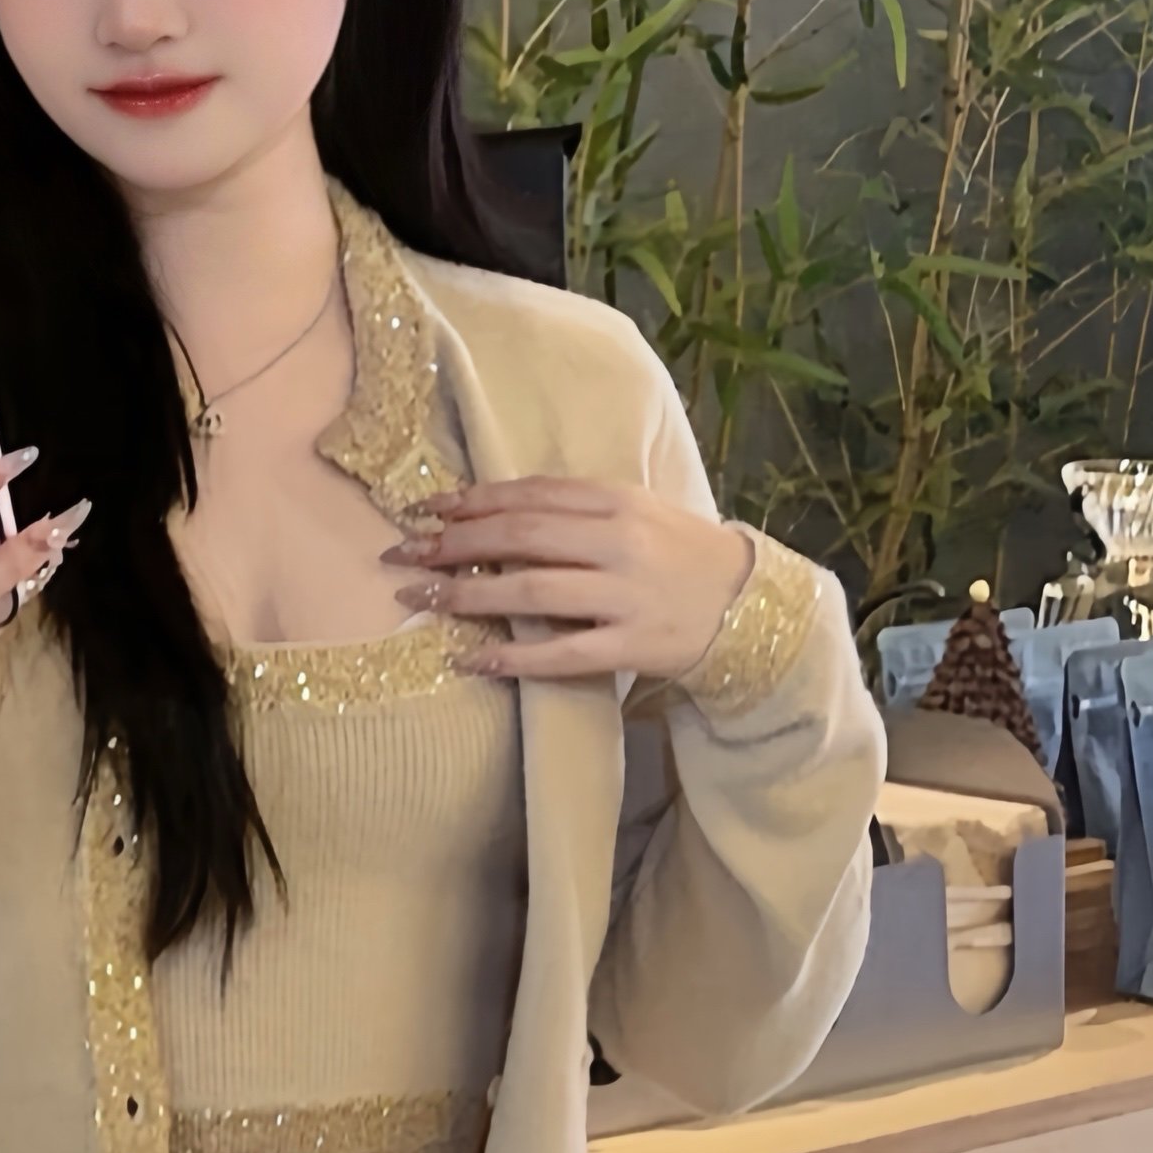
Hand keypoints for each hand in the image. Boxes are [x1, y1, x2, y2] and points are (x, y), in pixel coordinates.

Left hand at [386, 475, 750, 683]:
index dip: (470, 501)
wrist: (747, 601)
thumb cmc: (676, 551)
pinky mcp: (633, 645)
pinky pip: (563, 654)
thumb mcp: (633, 510)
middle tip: (405, 554)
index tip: (424, 510)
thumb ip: (572, 507)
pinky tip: (471, 658)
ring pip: (533, 592)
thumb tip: (489, 509)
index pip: (529, 495)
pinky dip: (513, 657)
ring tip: (423, 596)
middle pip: (521, 537)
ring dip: (469, 593)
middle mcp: (619, 542)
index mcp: (617, 500)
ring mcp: (626, 596)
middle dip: (454, 543)